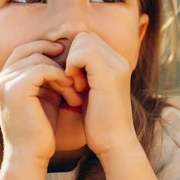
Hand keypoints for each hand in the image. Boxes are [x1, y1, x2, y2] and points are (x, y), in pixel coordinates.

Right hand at [0, 40, 83, 164]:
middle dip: (53, 56)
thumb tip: (62, 52)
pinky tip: (69, 90)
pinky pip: (42, 69)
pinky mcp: (15, 89)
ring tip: (74, 89)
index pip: (22, 51)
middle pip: (28, 49)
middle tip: (74, 68)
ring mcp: (4, 83)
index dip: (44, 48)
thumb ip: (46, 76)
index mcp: (3, 81)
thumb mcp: (43, 97)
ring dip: (61, 72)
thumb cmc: (40, 131)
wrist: (30, 157)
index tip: (66, 57)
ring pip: (38, 59)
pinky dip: (59, 76)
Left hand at [65, 32, 138, 157]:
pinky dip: (73, 67)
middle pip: (84, 36)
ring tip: (75, 85)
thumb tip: (61, 57)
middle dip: (72, 56)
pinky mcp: (109, 74)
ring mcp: (116, 65)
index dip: (74, 55)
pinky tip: (76, 87)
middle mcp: (118, 60)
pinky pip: (82, 53)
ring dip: (72, 61)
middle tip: (73, 82)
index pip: (87, 39)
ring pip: (83, 41)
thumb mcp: (88, 91)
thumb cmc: (98, 122)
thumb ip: (82, 72)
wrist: (114, 143)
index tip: (72, 79)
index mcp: (115, 62)